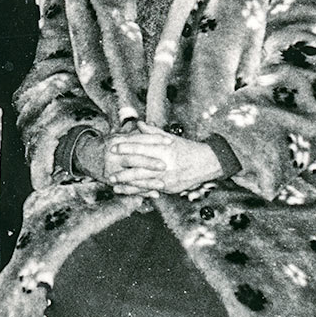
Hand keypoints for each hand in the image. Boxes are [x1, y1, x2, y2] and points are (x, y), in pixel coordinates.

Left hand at [104, 122, 223, 194]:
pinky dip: (138, 192)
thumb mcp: (171, 138)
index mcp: (164, 149)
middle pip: (139, 167)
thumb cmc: (187, 148)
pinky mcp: (169, 188)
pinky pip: (150, 191)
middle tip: (108, 171)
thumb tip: (139, 124)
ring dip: (127, 184)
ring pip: (143, 182)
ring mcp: (167, 178)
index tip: (113, 147)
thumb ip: (153, 132)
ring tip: (113, 184)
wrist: (206, 163)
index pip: (141, 147)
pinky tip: (127, 192)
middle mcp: (165, 164)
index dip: (126, 147)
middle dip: (122, 170)